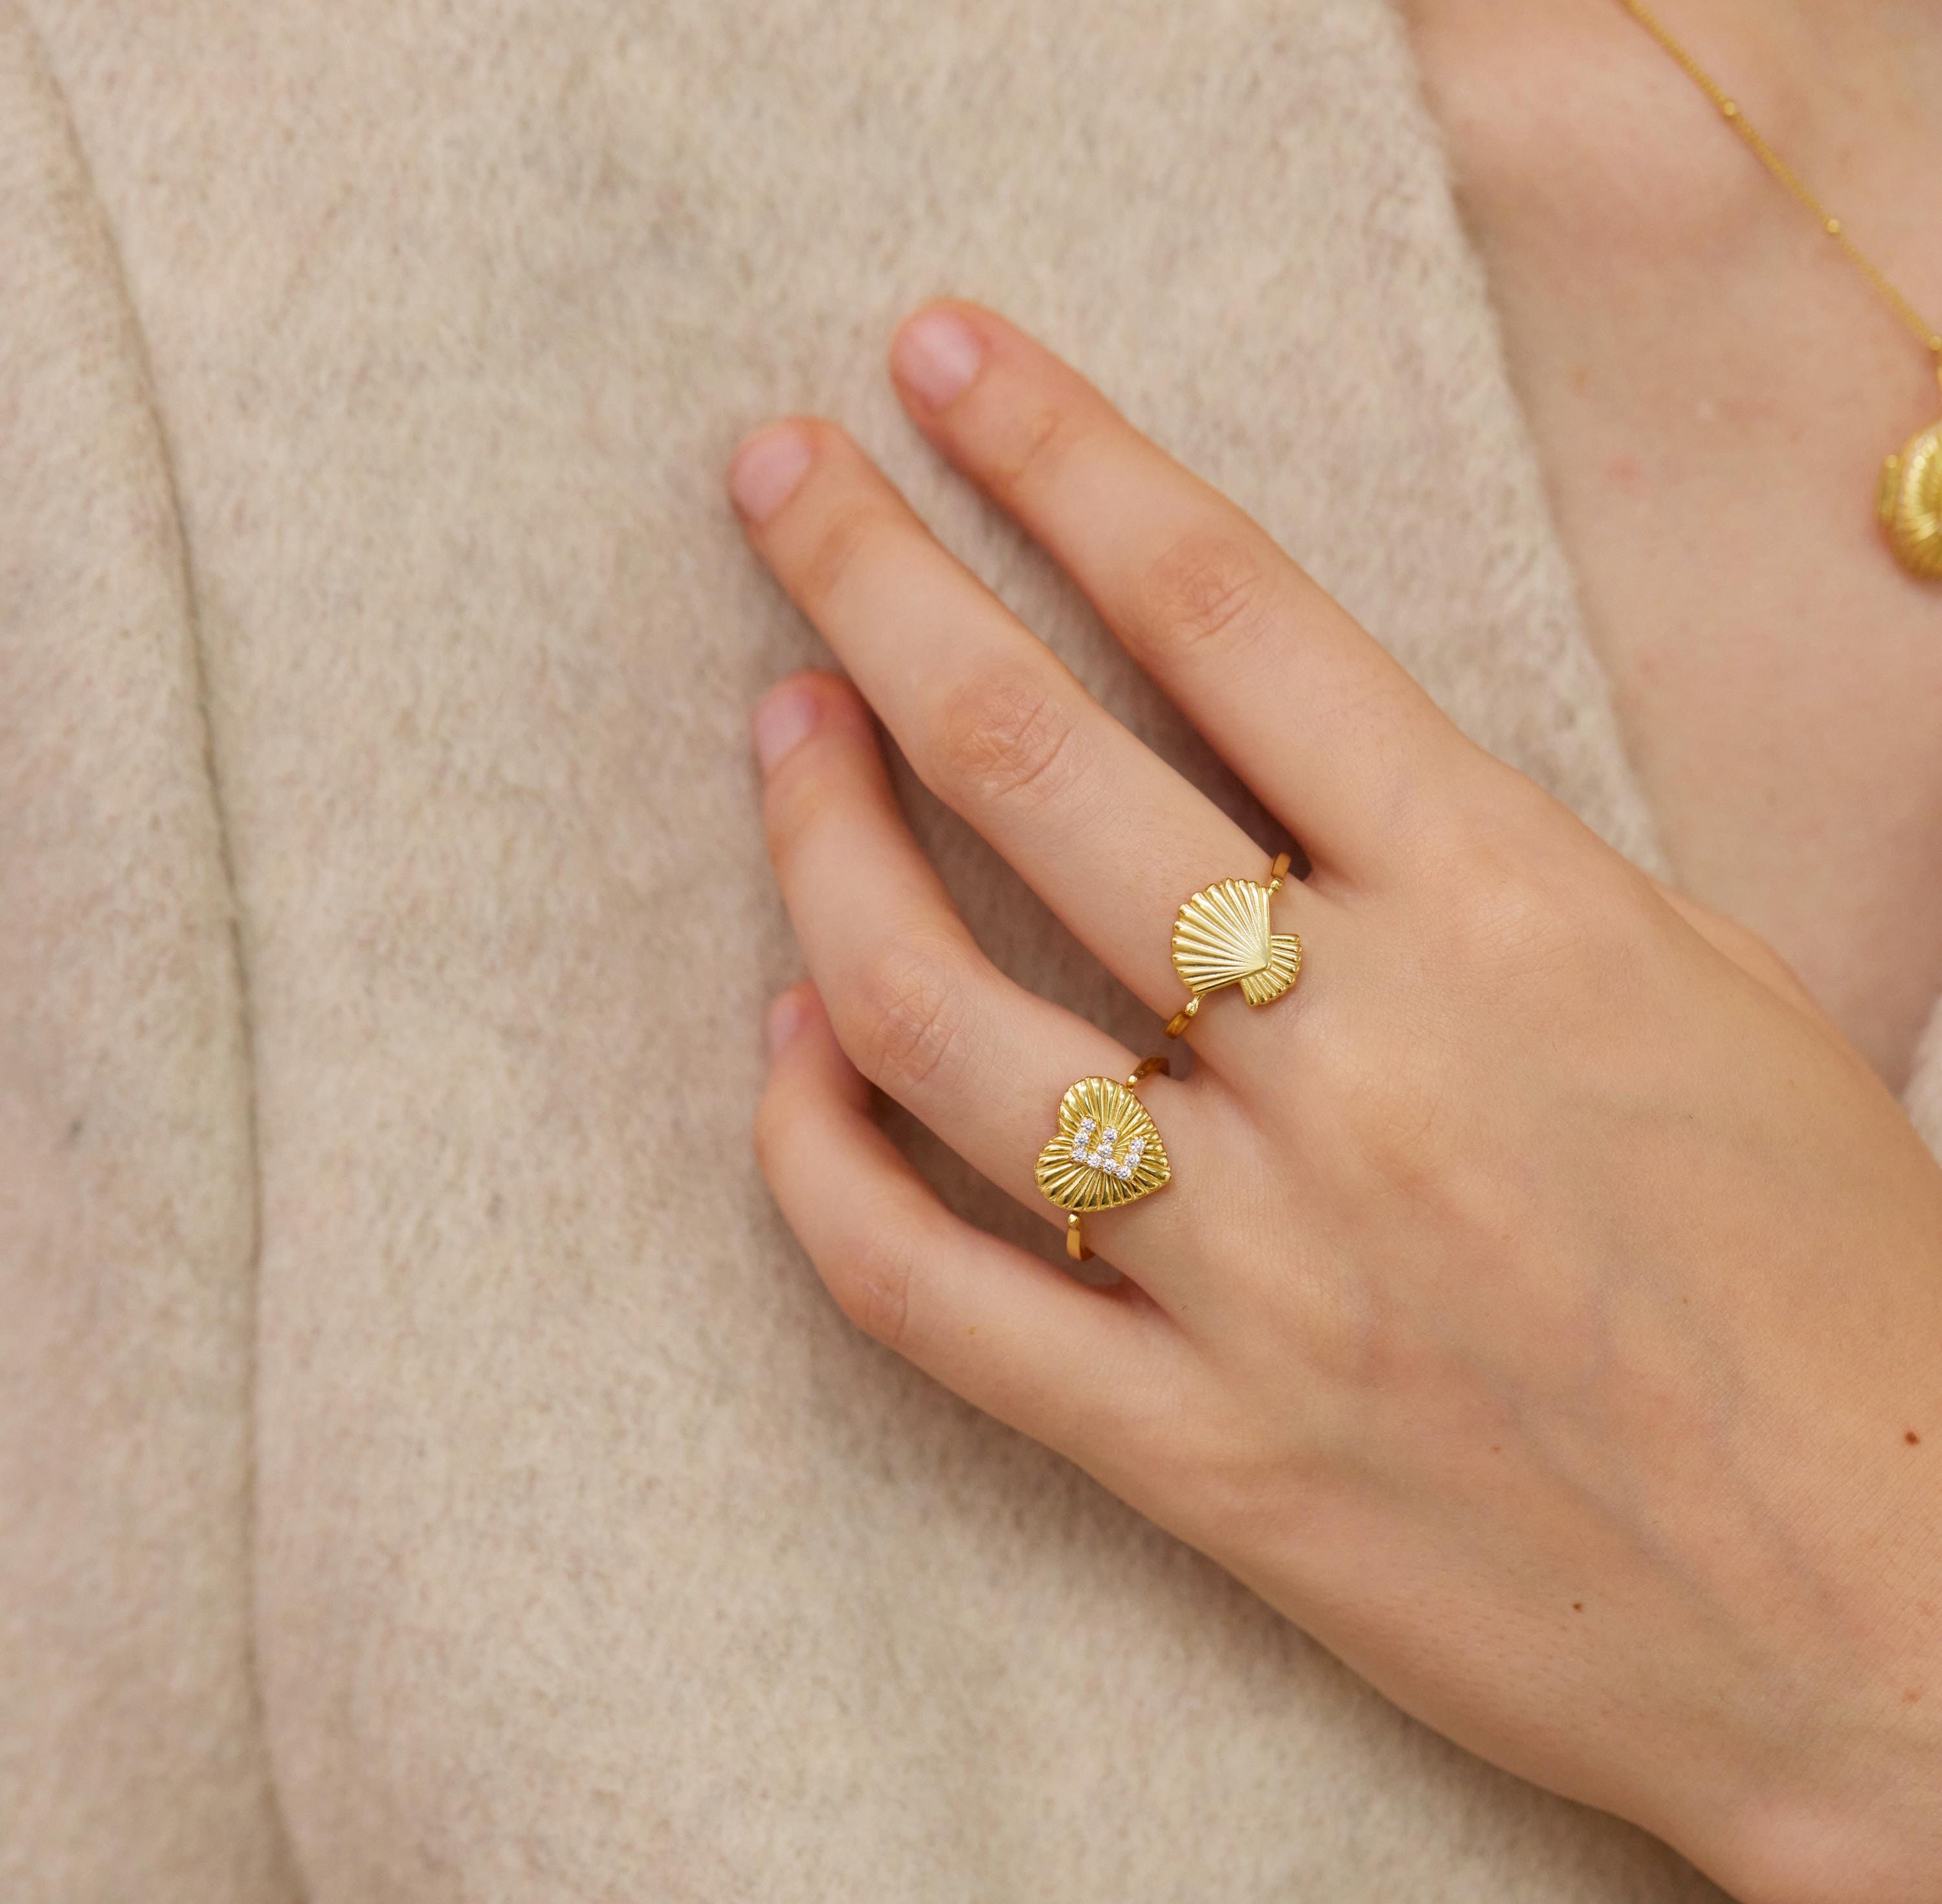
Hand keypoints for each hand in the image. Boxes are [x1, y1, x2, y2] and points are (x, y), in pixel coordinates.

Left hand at [729, 299, 1941, 1901]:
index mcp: (1511, 911)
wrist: (1890, 1614)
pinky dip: (817, 1153)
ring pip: (929, 1012)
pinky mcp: (1194, 1450)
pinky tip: (791, 1042)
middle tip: (780, 478)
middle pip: (1036, 759)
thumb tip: (1278, 773)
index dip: (1062, 452)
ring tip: (778, 732)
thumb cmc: (1829, 1277)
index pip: (1231, 610)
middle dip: (876, 581)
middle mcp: (1360, 1062)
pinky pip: (922, 1287)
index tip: (939, 359)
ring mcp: (1254, 1266)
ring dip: (817, 844)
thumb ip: (1482, 867)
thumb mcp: (1697, 992)